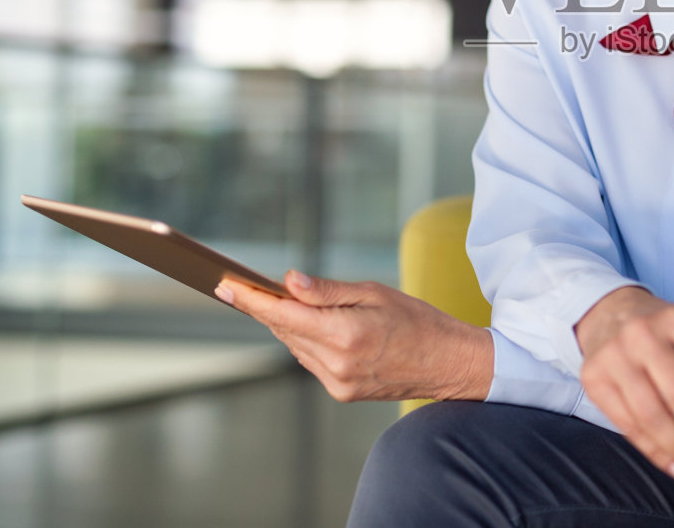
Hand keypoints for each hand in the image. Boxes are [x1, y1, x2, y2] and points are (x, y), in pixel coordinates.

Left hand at [216, 271, 492, 403]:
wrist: (449, 364)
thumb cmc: (418, 320)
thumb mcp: (375, 292)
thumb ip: (328, 291)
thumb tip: (288, 283)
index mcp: (346, 334)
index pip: (284, 315)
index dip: (250, 299)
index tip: (224, 286)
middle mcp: (337, 363)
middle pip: (285, 330)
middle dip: (265, 307)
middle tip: (241, 285)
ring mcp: (338, 383)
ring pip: (295, 345)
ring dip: (287, 323)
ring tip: (283, 300)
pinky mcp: (342, 392)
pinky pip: (310, 359)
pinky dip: (306, 340)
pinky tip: (313, 325)